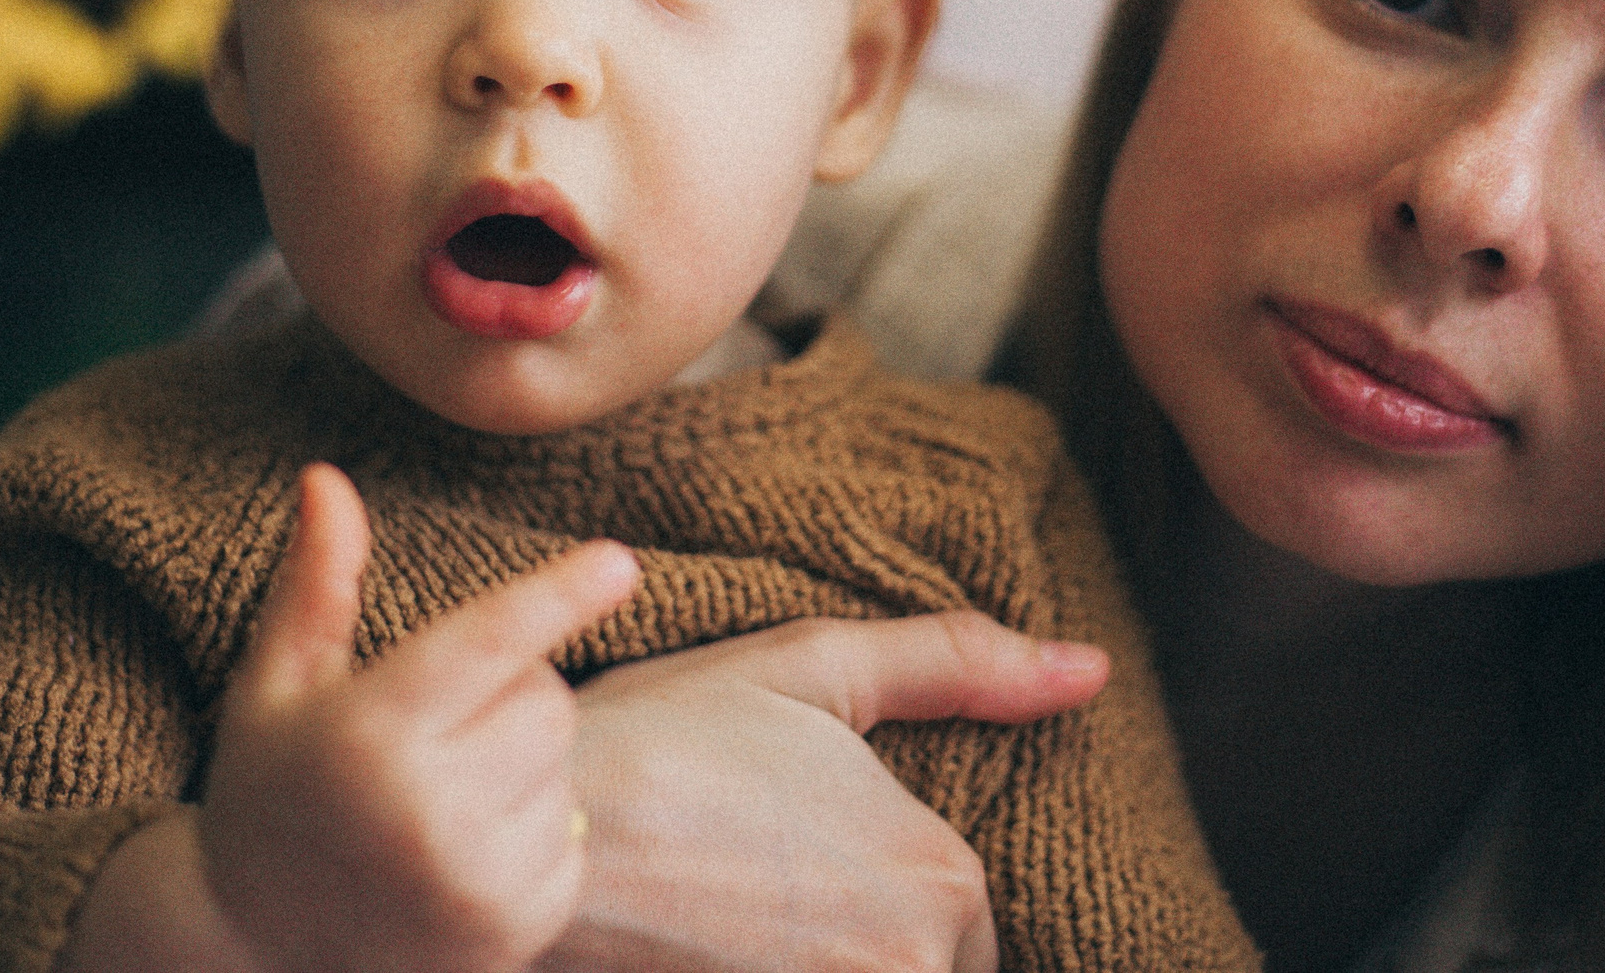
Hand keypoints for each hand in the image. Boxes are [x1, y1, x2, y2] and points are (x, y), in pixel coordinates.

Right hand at [68, 463, 640, 972]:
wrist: (254, 953)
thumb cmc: (269, 794)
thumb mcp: (275, 687)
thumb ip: (316, 583)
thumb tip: (327, 476)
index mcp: (369, 735)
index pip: (485, 644)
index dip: (557, 596)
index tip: (620, 562)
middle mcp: (429, 813)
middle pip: (546, 698)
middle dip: (510, 691)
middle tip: (435, 728)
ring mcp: (477, 882)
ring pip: (564, 764)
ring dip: (521, 765)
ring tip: (435, 802)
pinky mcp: (516, 930)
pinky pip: (575, 836)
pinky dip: (535, 832)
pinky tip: (461, 855)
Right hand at [544, 612, 1110, 972]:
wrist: (514, 828)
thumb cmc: (660, 741)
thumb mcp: (809, 670)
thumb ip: (956, 662)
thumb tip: (1090, 668)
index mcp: (940, 876)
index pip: (958, 930)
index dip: (878, 902)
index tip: (786, 874)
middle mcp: (913, 965)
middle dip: (855, 948)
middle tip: (750, 902)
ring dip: (816, 962)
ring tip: (732, 929)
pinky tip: (713, 953)